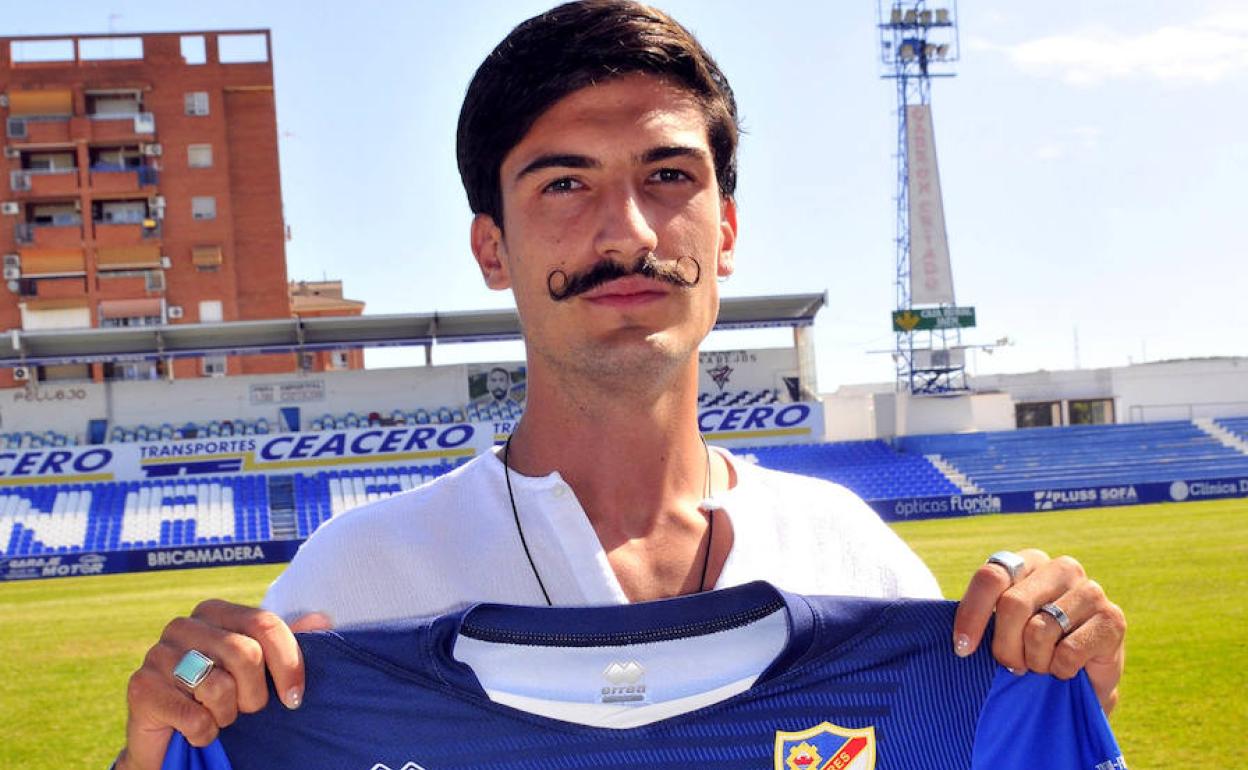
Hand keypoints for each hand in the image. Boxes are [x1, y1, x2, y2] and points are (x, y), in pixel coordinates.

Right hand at [115, 602, 331, 769]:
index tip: (295, 698)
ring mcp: (157, 654)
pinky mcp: (141, 687)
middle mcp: (183, 625)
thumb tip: (322, 619)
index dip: (289, 663)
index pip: (265, 624)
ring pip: (219, 686)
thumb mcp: (259, 670)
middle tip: (246, 711)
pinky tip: (197, 731)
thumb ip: (286, 643)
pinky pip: (194, 716)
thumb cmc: (222, 699)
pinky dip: (205, 733)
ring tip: (219, 716)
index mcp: (215, 611)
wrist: (170, 743)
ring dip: (228, 714)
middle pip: (246, 654)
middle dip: (256, 695)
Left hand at [952, 549, 1125, 713]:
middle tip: (1011, 666)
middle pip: (1012, 605)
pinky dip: (1060, 669)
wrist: (1081, 679)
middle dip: (1004, 647)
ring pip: (1040, 630)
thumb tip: (960, 641)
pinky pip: (1068, 651)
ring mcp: (1091, 590)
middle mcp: (1061, 568)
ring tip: (1042, 665)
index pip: (991, 577)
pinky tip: (1066, 668)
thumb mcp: (1001, 628)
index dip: (972, 614)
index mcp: (1028, 561)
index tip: (962, 649)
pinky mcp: (1113, 618)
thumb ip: (983, 620)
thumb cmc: (1032, 648)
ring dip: (1035, 661)